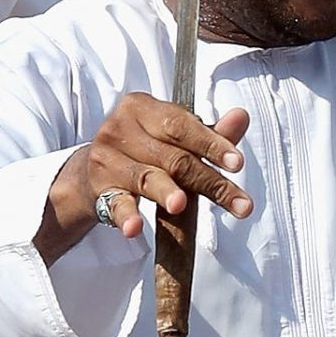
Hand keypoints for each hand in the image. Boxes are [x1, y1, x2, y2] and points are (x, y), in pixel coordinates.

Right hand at [37, 97, 253, 264]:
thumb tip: (242, 116)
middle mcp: (119, 129)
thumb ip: (210, 133)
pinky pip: (116, 204)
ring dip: (166, 192)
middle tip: (241, 204)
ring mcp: (106, 160)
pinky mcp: (99, 189)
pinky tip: (134, 228)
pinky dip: (126, 216)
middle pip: (173, 158)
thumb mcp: (176, 136)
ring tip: (181, 205)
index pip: (180, 126)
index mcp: (141, 108)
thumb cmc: (147, 148)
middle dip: (209, 182)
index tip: (237, 163)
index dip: (211, 145)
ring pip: (147, 178)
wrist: (93, 169)